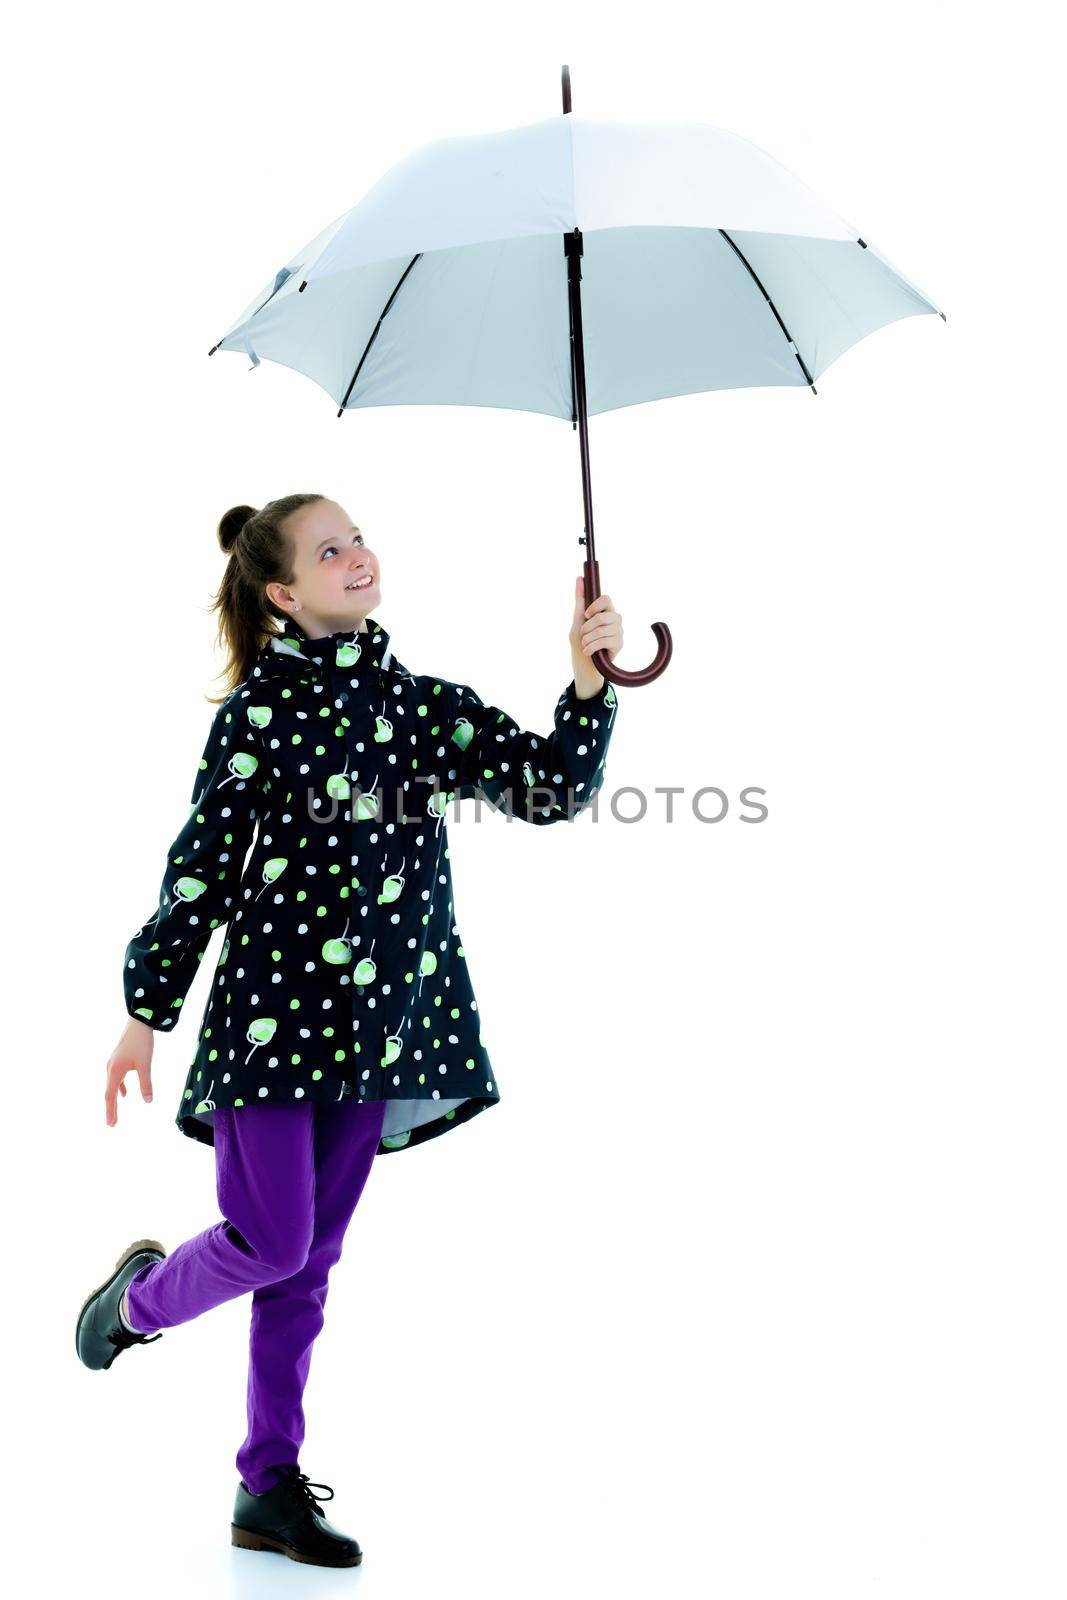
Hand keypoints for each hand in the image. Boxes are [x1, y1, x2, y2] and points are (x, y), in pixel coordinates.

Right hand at [105, 1017, 154, 1126]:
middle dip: (111, 1108)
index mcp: (114, 1072)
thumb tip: (148, 1101)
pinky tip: (125, 1093)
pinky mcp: (119, 1059)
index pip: (111, 1096)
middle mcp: (110, 1069)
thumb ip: (146, 1083)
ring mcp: (113, 1063)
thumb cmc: (141, 1043)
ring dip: (114, 1099)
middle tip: (111, 1124)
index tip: (111, 1124)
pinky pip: (116, 1078)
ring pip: (112, 1085)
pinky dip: (119, 1088)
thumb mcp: (145, 1065)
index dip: (111, 1111)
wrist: (138, 1023)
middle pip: (109, 1093)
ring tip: (115, 1112)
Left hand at [570, 577, 622, 698]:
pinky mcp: (619, 644)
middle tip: (582, 635)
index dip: (594, 606)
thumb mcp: (577, 621)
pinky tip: (588, 651)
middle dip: (587, 627)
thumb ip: (580, 600)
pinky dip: (591, 647)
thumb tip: (579, 578)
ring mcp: (618, 632)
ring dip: (587, 639)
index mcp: (605, 611)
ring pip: (601, 630)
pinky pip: (604, 641)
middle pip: (602, 616)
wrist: (584, 665)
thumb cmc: (581, 642)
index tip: (586, 615)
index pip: (606, 599)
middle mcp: (615, 619)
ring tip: (584, 645)